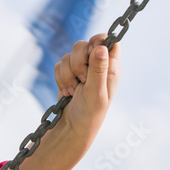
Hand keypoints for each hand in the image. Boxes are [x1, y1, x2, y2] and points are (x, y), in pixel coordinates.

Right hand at [5, 35, 120, 169]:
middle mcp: (97, 65)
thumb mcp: (96, 93)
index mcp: (111, 67)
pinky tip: (66, 92)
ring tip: (73, 91)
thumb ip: (98, 69)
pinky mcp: (67, 76)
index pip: (107, 40)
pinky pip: (58, 66)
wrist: (71, 130)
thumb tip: (101, 47)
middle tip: (82, 79)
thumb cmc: (89, 115)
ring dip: (66, 74)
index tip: (90, 54)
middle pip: (84, 45)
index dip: (97, 42)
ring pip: (68, 56)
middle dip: (77, 61)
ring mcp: (81, 70)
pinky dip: (59, 79)